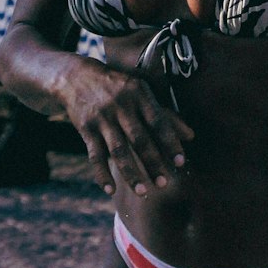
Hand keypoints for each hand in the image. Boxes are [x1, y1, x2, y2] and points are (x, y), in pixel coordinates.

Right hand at [62, 58, 193, 196]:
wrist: (76, 76)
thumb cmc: (118, 87)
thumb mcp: (141, 92)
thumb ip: (165, 114)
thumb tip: (191, 136)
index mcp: (139, 94)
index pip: (158, 121)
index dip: (170, 142)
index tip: (180, 162)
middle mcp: (121, 105)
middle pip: (139, 139)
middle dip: (153, 162)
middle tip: (164, 183)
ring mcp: (102, 118)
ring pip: (118, 150)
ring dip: (131, 173)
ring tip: (143, 191)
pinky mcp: (86, 129)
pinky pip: (95, 156)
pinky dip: (102, 174)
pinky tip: (110, 190)